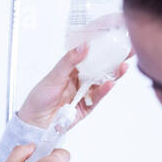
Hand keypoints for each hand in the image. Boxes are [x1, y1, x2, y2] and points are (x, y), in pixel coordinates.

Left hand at [16, 43, 130, 129]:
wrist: (34, 122)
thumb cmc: (40, 97)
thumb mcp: (54, 75)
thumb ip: (69, 61)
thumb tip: (84, 46)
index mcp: (72, 69)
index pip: (91, 56)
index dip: (103, 48)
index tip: (115, 40)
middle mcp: (80, 80)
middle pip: (101, 69)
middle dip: (114, 60)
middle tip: (127, 51)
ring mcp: (85, 93)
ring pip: (102, 83)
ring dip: (113, 75)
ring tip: (123, 67)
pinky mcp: (87, 107)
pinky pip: (97, 97)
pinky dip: (104, 90)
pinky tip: (110, 83)